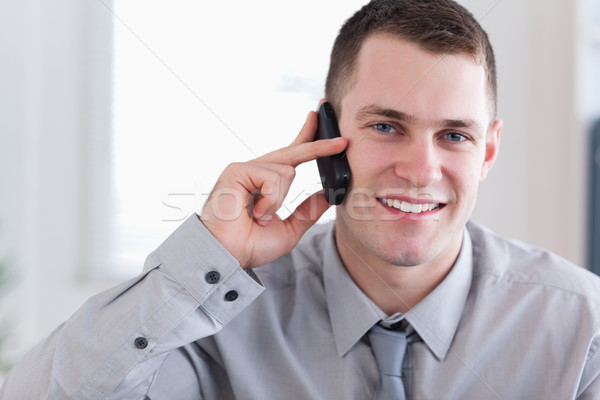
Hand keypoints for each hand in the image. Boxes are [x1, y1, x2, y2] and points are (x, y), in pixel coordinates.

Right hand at [200, 111, 347, 268]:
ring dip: (279, 199)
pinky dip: (270, 200)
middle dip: (318, 146)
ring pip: (286, 170)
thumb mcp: (290, 229)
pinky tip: (255, 212)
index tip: (320, 122)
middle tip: (343, 142)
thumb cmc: (250, 245)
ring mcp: (245, 169)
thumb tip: (327, 194)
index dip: (307, 140)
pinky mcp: (237, 170)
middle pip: (293, 152)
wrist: (228, 257)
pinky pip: (272, 177)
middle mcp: (256, 172)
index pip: (291, 157)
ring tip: (260, 216)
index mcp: (266, 183)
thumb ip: (308, 211)